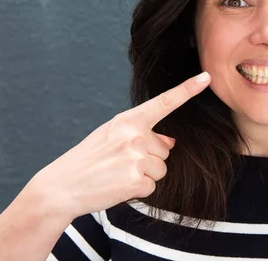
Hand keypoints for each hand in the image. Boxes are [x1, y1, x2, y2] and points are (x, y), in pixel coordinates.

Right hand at [29, 71, 210, 219]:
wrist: (62, 186)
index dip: (187, 89)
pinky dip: (137, 190)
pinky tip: (117, 186)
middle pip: (165, 149)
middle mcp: (134, 135)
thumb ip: (142, 134)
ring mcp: (136, 157)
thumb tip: (170, 141)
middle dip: (148, 158)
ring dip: (144, 175)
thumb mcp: (112, 136)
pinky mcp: (136, 180)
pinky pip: (152, 186)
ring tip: (117, 174)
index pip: (164, 102)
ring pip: (161, 168)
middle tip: (119, 163)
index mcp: (128, 120)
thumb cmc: (88, 159)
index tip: (206, 77)